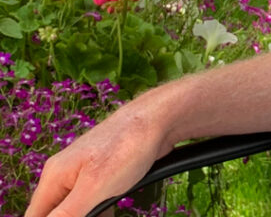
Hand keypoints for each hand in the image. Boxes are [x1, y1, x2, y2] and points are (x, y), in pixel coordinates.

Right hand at [25, 91, 171, 216]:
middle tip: (99, 214)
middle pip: (54, 214)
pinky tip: (112, 210)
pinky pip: (91, 200)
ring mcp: (83, 172)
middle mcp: (64, 174)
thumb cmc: (128, 147)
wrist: (161, 118)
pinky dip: (100, 210)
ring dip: (91, 216)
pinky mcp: (101, 172)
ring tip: (108, 211)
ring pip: (75, 209)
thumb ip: (65, 215)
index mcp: (54, 176)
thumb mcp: (94, 188)